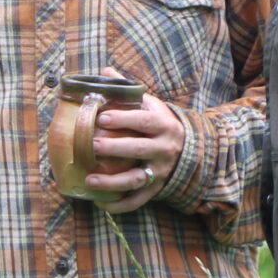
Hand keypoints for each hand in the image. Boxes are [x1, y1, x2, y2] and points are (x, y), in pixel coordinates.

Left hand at [82, 92, 184, 213]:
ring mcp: (160, 171)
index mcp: (162, 124)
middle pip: (139, 149)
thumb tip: (104, 71)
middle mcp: (164, 148)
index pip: (144, 121)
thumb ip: (127, 91)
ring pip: (137, 179)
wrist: (188, 148)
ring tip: (90, 180)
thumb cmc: (158, 124)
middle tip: (92, 146)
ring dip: (113, 182)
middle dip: (116, 148)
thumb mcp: (150, 104)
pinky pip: (138, 201)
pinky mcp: (156, 189)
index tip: (102, 117)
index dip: (123, 119)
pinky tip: (101, 204)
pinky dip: (120, 205)